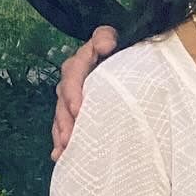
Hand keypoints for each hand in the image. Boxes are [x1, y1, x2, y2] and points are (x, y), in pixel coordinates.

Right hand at [50, 25, 119, 159]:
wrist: (135, 66)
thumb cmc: (129, 54)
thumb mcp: (121, 42)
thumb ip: (107, 38)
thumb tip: (105, 44)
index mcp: (86, 59)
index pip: (74, 70)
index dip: (73, 90)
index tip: (78, 110)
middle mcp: (76, 77)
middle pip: (64, 97)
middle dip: (65, 118)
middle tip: (69, 137)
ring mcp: (76, 95)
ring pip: (63, 113)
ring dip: (62, 132)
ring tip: (64, 149)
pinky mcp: (78, 112)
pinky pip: (66, 125)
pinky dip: (62, 142)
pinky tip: (60, 157)